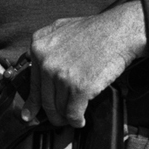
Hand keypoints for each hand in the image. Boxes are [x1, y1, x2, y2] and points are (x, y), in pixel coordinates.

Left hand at [25, 2, 146, 127]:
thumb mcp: (62, 28)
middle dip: (53, 114)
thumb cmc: (96, 30)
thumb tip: (39, 70)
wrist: (119, 31)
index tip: (29, 114)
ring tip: (73, 118)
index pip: (32, 83)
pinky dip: (77, 120)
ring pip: (58, 108)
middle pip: (45, 99)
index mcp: (39, 46)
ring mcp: (61, 75)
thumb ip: (47, 47)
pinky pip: (73, 113)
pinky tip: (80, 120)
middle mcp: (46, 61)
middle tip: (58, 120)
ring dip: (67, 117)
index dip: (33, 102)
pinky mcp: (79, 88)